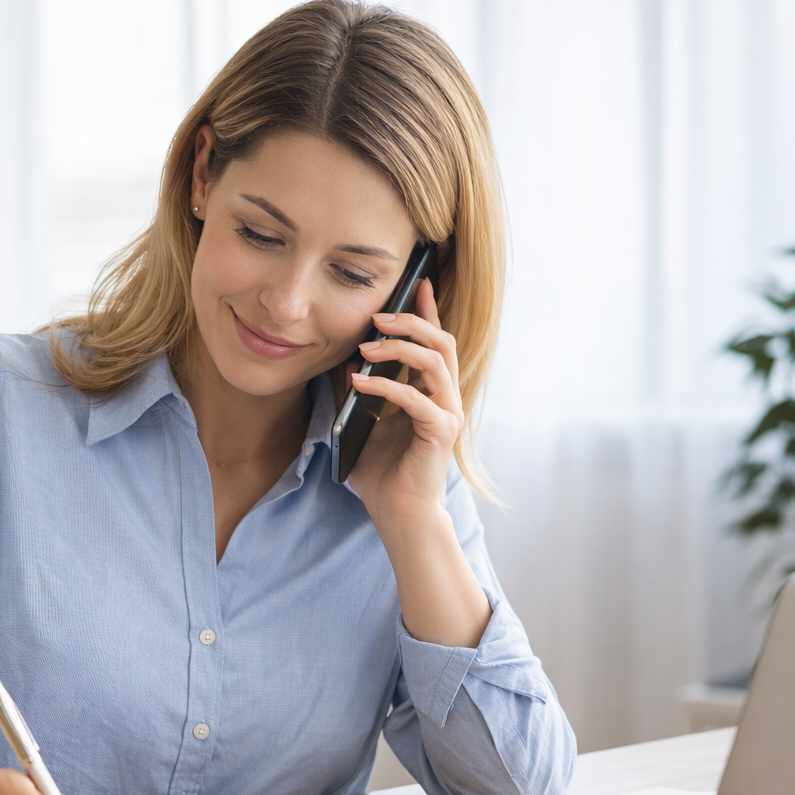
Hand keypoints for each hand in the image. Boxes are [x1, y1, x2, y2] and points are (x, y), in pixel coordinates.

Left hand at [344, 278, 461, 523]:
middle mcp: (446, 398)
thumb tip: (346, 360)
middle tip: (378, 314)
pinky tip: (359, 381)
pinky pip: (415, 398)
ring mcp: (447, 414)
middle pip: (441, 342)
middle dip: (411, 321)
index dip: (427, 310)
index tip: (416, 282)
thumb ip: (359, 391)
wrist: (397, 512)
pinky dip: (386, 386)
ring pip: (434, 362)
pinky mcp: (440, 433)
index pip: (434, 342)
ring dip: (399, 347)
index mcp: (432, 391)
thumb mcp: (362, 421)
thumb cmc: (383, 471)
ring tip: (366, 345)